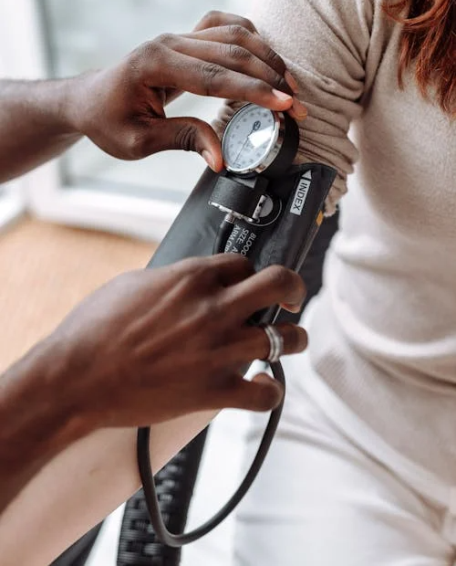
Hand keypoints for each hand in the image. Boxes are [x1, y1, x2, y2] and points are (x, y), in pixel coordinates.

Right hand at [45, 255, 306, 428]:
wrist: (76, 377)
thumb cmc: (95, 328)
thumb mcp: (133, 283)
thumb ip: (172, 278)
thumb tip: (188, 279)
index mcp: (192, 277)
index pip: (243, 263)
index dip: (248, 272)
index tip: (247, 282)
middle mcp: (214, 308)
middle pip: (280, 284)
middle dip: (293, 287)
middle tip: (292, 296)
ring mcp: (219, 350)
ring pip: (286, 338)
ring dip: (293, 338)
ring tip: (290, 341)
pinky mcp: (214, 391)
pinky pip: (265, 393)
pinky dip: (269, 391)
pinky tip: (262, 385)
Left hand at [67, 11, 305, 170]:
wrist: (89, 99)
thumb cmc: (108, 121)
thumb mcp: (138, 142)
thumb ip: (183, 141)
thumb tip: (221, 158)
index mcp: (154, 64)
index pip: (214, 76)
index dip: (254, 91)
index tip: (285, 104)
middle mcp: (169, 42)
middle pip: (232, 51)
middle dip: (271, 78)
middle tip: (298, 105)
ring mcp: (177, 36)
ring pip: (234, 34)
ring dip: (267, 57)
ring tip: (290, 84)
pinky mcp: (185, 39)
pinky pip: (225, 26)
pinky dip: (251, 37)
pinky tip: (266, 56)